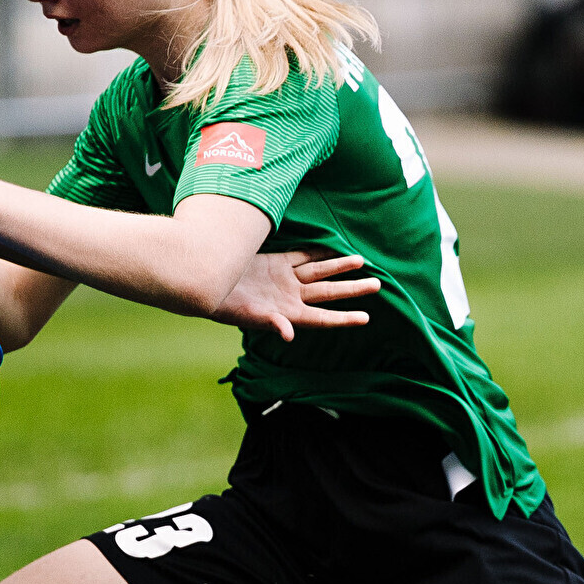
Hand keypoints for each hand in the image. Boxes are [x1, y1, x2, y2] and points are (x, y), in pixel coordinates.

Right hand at [216, 249, 379, 340]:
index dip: (343, 318)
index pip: (323, 318)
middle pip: (328, 292)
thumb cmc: (223, 305)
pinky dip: (319, 252)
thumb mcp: (247, 316)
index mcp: (288, 313)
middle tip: (378, 284)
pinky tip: (333, 248)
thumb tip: (288, 335)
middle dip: (352, 289)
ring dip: (339, 267)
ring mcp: (285, 279)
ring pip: (319, 272)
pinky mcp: (276, 263)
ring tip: (361, 262)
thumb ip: (271, 323)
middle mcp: (291, 296)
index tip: (366, 318)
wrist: (205, 282)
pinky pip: (303, 256)